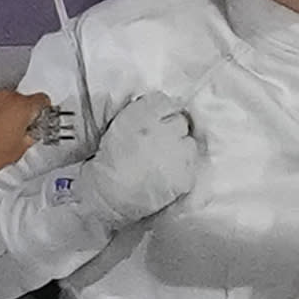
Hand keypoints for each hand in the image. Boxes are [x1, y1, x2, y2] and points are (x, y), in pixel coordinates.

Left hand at [0, 87, 51, 173]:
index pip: (42, 101)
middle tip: (10, 133)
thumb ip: (27, 139)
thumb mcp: (15, 153)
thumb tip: (29, 136)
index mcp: (22, 108)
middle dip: (16, 114)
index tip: (38, 119)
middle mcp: (4, 96)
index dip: (41, 111)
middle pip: (18, 101)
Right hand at [77, 91, 200, 223]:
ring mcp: (178, 154)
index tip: (159, 119)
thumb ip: (140, 113)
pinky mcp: (185, 176)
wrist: (108, 197)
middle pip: (180, 121)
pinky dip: (182, 171)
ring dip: (181, 150)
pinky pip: (191, 167)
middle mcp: (164, 130)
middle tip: (158, 144)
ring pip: (190, 144)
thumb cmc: (106, 163)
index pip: (164, 101)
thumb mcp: (117, 127)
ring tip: (164, 161)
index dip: (162, 111)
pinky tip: (167, 176)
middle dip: (172, 130)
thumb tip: (158, 111)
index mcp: (143, 115)